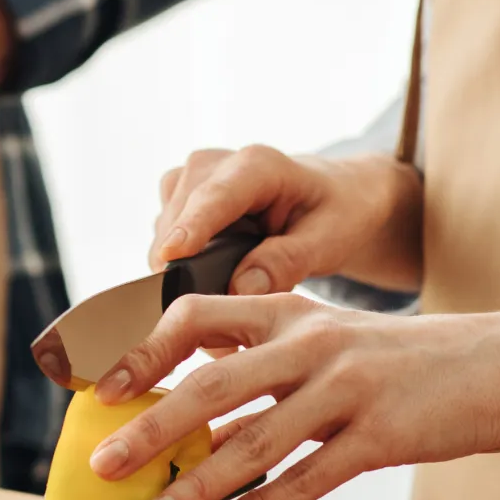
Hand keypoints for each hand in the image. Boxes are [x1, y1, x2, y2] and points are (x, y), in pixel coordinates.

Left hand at [85, 295, 499, 499]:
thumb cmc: (405, 362)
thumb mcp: (330, 342)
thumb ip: (266, 364)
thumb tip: (192, 409)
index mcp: (290, 313)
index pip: (196, 315)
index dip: (144, 350)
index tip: (105, 389)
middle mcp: (312, 344)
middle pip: (210, 386)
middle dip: (149, 429)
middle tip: (103, 466)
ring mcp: (348, 390)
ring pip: (254, 443)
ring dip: (195, 487)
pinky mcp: (383, 436)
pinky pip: (307, 479)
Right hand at [150, 147, 422, 293]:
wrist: (332, 196)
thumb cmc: (336, 214)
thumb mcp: (329, 240)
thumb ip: (287, 262)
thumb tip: (239, 289)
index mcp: (258, 166)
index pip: (216, 197)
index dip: (190, 227)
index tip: (169, 257)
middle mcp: (215, 164)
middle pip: (179, 221)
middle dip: (187, 274)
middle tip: (217, 335)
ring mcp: (191, 180)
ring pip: (164, 234)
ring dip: (182, 274)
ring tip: (223, 305)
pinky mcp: (177, 199)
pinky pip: (163, 240)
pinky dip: (180, 268)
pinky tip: (214, 281)